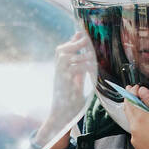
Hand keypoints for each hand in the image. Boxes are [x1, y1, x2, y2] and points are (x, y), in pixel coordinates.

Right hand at [35, 32, 93, 148]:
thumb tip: (85, 57)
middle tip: (86, 38)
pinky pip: (74, 69)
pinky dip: (83, 66)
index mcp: (59, 69)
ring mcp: (59, 76)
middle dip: (75, 43)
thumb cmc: (69, 99)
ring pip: (67, 57)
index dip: (72, 41)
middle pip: (62, 50)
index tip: (81, 34)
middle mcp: (57, 71)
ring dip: (81, 54)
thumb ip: (79, 68)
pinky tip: (90, 67)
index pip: (63, 49)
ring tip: (91, 55)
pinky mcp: (64, 83)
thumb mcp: (75, 81)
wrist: (61, 115)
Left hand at [125, 86, 148, 148]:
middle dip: (130, 101)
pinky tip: (147, 124)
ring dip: (135, 113)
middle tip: (134, 93)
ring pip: (132, 123)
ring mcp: (136, 141)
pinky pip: (137, 133)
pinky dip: (139, 126)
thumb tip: (143, 92)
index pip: (130, 101)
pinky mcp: (140, 148)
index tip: (135, 87)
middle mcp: (134, 131)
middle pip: (128, 111)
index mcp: (140, 120)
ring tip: (142, 107)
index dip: (132, 92)